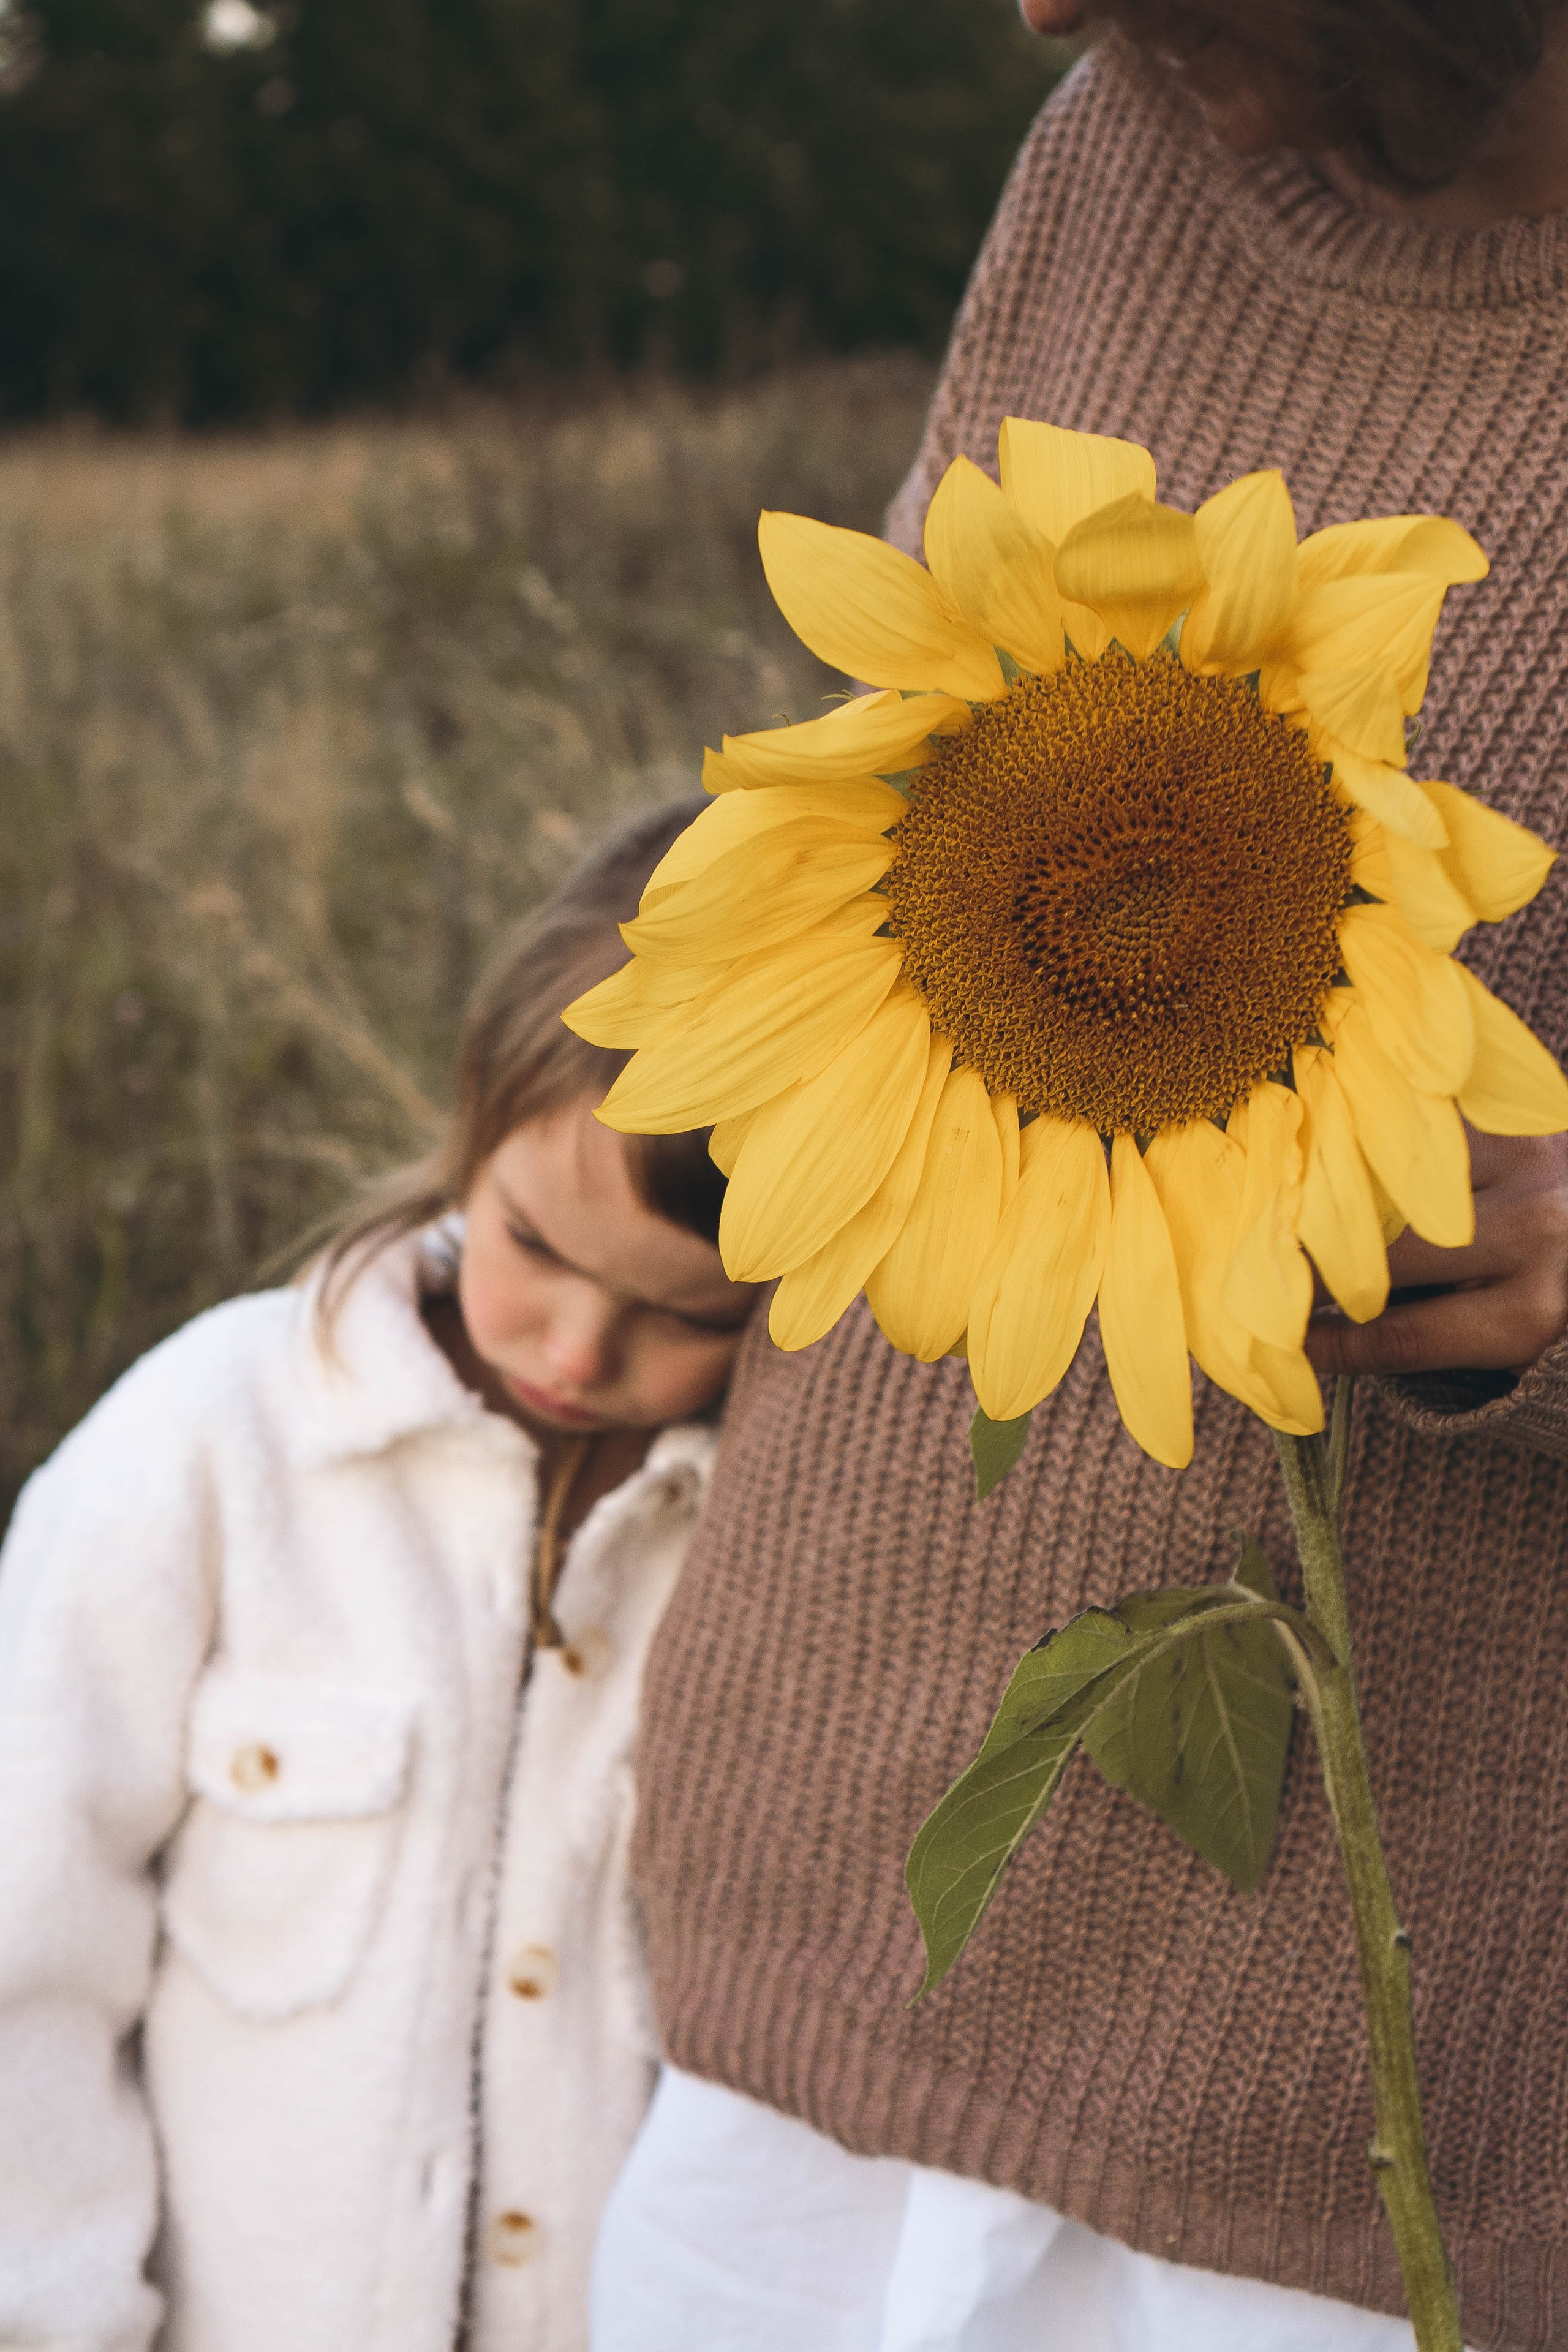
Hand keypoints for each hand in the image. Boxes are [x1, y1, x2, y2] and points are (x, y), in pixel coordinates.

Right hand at [1304, 1128, 1567, 1379]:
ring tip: (1284, 1213)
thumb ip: (1424, 1330)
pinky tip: (1331, 1156)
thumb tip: (1311, 1334)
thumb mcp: (1507, 1331)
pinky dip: (1375, 1145)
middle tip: (1262, 1278)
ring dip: (1339, 1199)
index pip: (1407, 1334)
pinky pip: (1422, 1130)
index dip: (1335, 1343)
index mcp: (1533, 1311)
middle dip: (1317, 1271)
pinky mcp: (1518, 1117)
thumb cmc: (1556, 1292)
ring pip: (1398, 1183)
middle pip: (1393, 1255)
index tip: (1285, 1346)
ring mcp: (1529, 1164)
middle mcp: (1537, 1234)